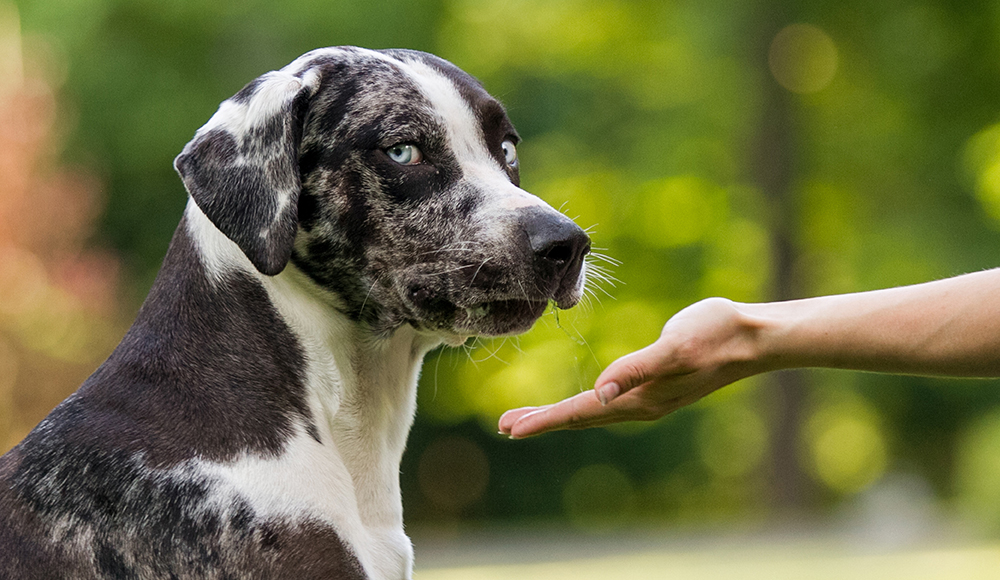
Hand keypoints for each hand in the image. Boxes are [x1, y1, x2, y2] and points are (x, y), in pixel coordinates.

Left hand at [498, 298, 762, 437]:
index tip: (508, 428)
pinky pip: (610, 399)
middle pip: (581, 416)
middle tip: (505, 426)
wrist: (756, 337)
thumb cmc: (716, 335)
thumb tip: (599, 393)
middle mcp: (641, 405)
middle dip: (543, 421)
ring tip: (531, 416)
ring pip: (594, 410)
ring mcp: (651, 397)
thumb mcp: (674, 347)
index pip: (580, 412)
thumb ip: (636, 370)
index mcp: (640, 399)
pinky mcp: (658, 384)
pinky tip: (586, 400)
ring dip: (561, 413)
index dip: (543, 419)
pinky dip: (586, 403)